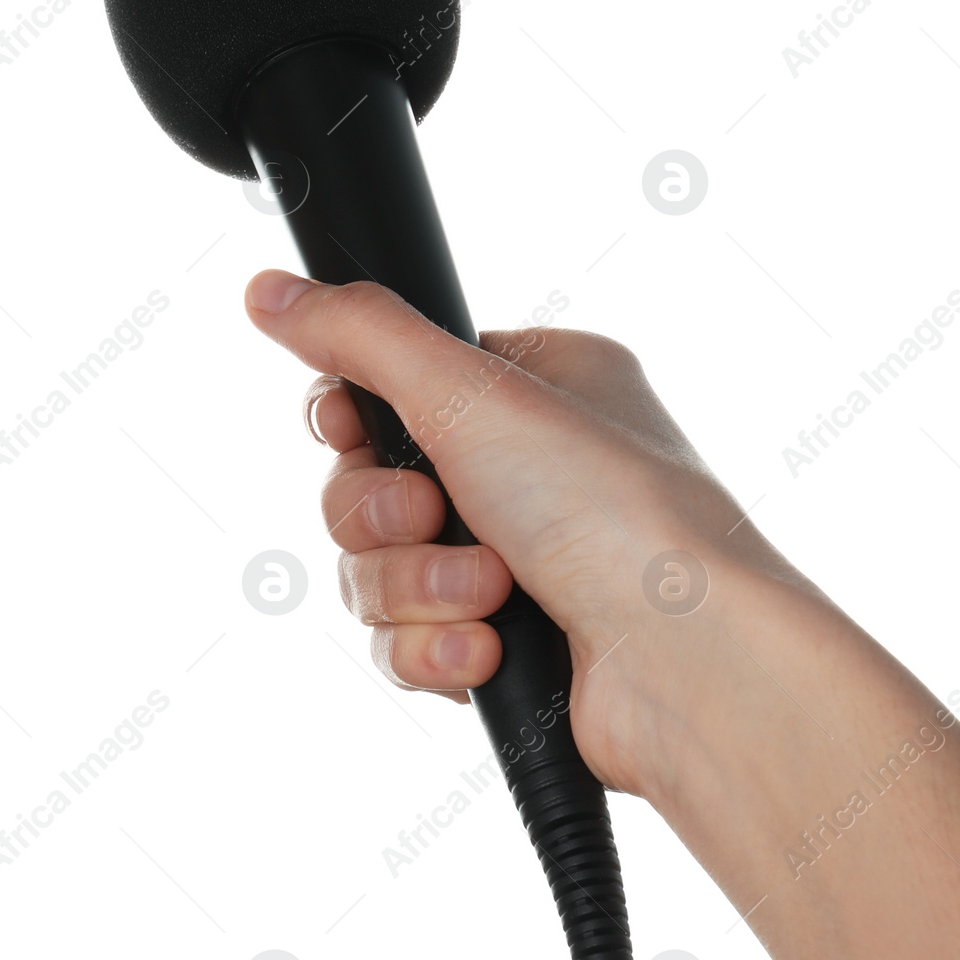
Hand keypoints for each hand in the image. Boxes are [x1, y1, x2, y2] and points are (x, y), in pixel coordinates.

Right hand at [244, 268, 822, 801]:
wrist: (690, 667)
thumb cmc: (618, 514)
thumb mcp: (473, 392)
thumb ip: (361, 337)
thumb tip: (269, 292)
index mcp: (536, 385)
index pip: (393, 384)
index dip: (353, 419)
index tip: (350, 429)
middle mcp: (527, 468)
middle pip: (368, 486)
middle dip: (389, 520)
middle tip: (437, 519)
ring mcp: (519, 560)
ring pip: (379, 572)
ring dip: (419, 590)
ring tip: (488, 594)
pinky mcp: (506, 644)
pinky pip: (409, 642)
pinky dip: (437, 650)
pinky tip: (487, 652)